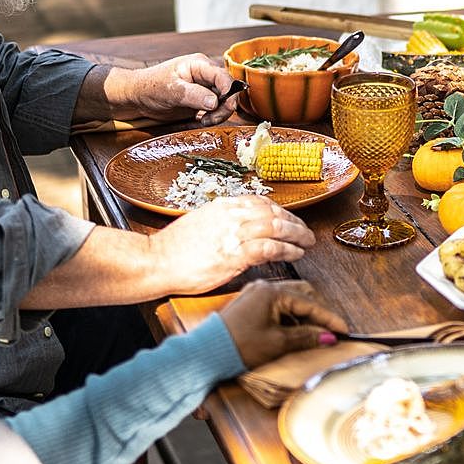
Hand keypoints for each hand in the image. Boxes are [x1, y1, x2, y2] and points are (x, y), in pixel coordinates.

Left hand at [112, 54, 237, 122]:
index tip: (223, 106)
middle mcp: (205, 76)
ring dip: (217, 116)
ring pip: (223, 104)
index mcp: (200, 65)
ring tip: (202, 121)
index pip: (223, 76)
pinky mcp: (200, 103)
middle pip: (228, 91)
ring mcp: (204, 90)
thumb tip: (215, 102)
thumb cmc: (149, 87)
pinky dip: (209, 120)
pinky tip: (197, 122)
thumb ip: (194, 95)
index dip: (228, 92)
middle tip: (208, 119)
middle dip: (223, 107)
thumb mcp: (171, 90)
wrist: (136, 98)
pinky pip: (213, 113)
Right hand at [156, 197, 311, 294]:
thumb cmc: (173, 248)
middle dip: (295, 222)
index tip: (290, 219)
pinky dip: (288, 249)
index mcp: (224, 206)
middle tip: (306, 232)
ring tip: (307, 242)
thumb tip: (241, 227)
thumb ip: (223, 221)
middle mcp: (232, 215)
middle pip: (274, 213)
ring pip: (277, 227)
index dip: (281, 211)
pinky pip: (271, 248)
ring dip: (298, 235)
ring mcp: (234, 234)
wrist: (155, 261)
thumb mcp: (201, 222)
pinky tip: (295, 254)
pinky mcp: (235, 255)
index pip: (262, 202)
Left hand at [219, 279, 350, 368]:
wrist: (206, 354)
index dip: (329, 319)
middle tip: (329, 332)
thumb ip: (306, 337)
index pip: (310, 303)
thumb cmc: (239, 346)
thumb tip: (329, 337)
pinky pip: (276, 305)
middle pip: (302, 295)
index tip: (343, 331)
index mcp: (272, 292)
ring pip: (289, 300)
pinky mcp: (248, 304)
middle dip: (317, 314)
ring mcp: (254, 294)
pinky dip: (287, 317)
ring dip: (302, 316)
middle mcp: (264, 287)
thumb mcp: (278, 343)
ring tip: (311, 335)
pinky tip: (292, 332)